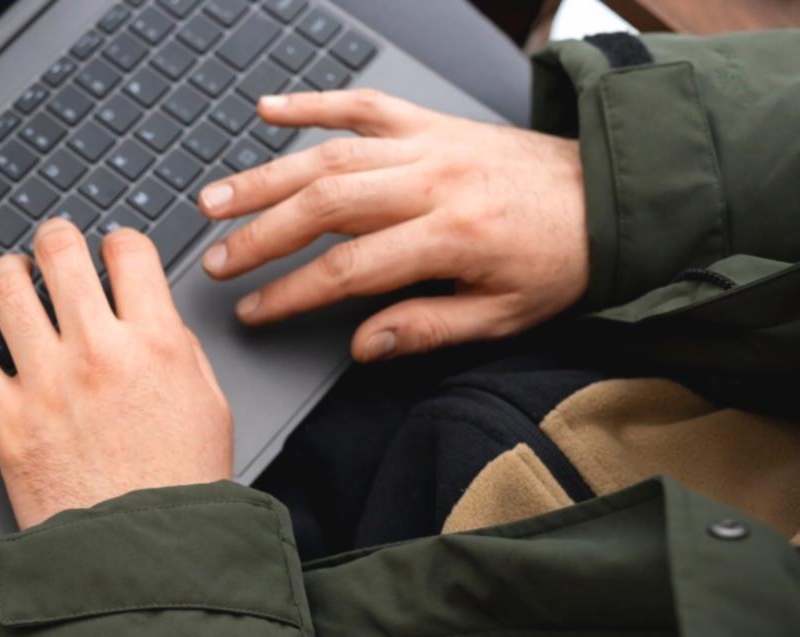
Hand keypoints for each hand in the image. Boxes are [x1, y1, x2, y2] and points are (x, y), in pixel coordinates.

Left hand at [0, 220, 232, 529]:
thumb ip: (180, 353)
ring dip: (6, 274)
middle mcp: (97, 352)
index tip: (109, 250)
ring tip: (10, 279)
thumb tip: (152, 319)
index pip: (128, 250)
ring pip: (6, 289)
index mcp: (155, 344)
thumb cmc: (180, 494)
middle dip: (54, 238)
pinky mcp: (5, 420)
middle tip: (51, 246)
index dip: (116, 241)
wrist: (144, 560)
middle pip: (60, 252)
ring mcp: (46, 383)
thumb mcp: (211, 409)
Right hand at [198, 89, 588, 360]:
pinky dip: (313, 103)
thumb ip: (427, 327)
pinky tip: (267, 110)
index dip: (292, 293)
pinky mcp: (430, 121)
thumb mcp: (503, 316)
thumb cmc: (558, 259)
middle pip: (326, 205)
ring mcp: (429, 143)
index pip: (350, 270)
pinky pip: (363, 104)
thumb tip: (362, 344)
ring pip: (330, 154)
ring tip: (215, 200)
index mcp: (453, 234)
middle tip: (215, 261)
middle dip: (260, 235)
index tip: (253, 310)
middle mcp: (434, 180)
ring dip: (264, 177)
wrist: (611, 195)